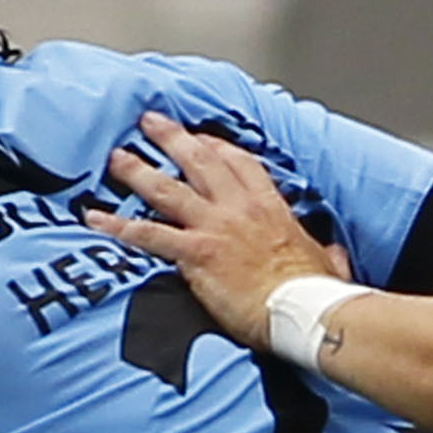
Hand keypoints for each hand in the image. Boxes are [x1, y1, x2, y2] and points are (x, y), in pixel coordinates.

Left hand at [87, 112, 344, 349]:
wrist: (304, 311)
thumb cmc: (315, 293)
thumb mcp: (328, 263)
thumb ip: (327, 254)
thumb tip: (337, 257)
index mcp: (270, 207)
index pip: (240, 163)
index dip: (216, 146)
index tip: (200, 136)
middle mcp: (238, 208)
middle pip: (199, 161)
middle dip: (172, 138)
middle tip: (149, 122)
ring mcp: (214, 227)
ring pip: (167, 189)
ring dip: (138, 170)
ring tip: (115, 157)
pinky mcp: (195, 254)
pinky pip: (148, 234)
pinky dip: (119, 225)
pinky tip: (95, 218)